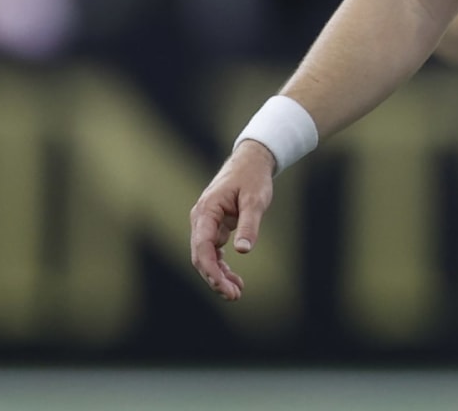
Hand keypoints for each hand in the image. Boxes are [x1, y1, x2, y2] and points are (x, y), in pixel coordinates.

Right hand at [188, 139, 276, 300]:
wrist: (251, 162)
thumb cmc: (253, 178)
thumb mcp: (255, 199)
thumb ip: (249, 224)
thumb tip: (242, 251)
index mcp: (206, 211)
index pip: (202, 247)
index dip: (210, 270)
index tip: (223, 286)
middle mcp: (201, 219)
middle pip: (201, 256)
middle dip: (215, 278)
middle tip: (234, 296)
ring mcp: (206, 224)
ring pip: (207, 257)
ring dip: (219, 276)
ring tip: (237, 293)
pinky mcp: (214, 227)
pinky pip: (214, 251)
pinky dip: (222, 266)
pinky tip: (235, 280)